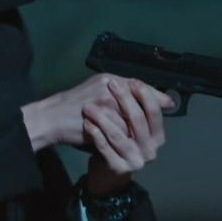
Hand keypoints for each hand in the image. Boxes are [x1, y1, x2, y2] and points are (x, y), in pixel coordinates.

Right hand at [22, 73, 174, 151]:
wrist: (52, 118)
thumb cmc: (75, 108)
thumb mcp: (98, 95)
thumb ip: (119, 96)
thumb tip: (146, 102)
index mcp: (107, 79)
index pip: (137, 84)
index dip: (154, 94)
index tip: (169, 103)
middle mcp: (107, 85)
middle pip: (138, 97)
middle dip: (153, 109)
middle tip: (166, 119)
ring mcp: (103, 100)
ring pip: (131, 115)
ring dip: (140, 127)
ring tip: (147, 135)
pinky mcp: (98, 116)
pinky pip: (120, 129)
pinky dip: (126, 136)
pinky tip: (131, 141)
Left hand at [82, 77, 167, 193]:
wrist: (108, 172)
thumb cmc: (122, 141)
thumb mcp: (134, 125)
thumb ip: (145, 109)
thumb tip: (168, 100)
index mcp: (158, 137)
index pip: (154, 112)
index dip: (144, 95)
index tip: (130, 82)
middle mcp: (150, 150)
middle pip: (137, 120)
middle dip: (124, 99)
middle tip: (110, 84)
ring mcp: (135, 161)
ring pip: (119, 135)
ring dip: (103, 118)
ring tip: (90, 106)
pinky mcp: (118, 168)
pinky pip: (106, 148)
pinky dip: (96, 135)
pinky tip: (87, 124)